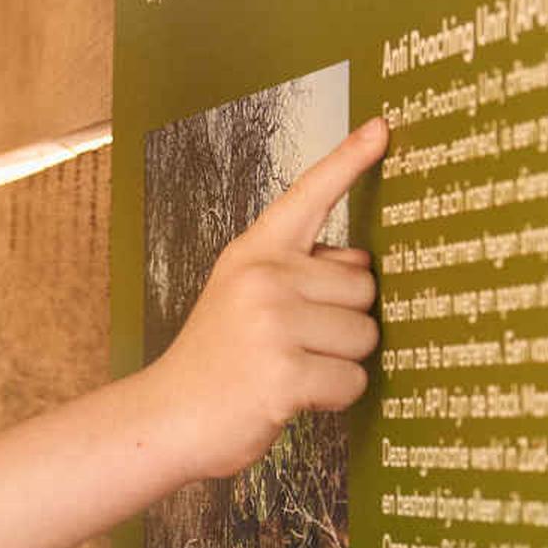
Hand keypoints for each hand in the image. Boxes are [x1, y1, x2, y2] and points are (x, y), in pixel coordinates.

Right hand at [152, 118, 386, 482]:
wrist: (164, 419)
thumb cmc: (213, 362)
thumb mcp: (242, 298)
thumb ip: (299, 273)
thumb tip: (361, 262)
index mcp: (253, 254)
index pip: (308, 196)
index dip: (349, 161)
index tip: (383, 128)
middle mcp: (264, 278)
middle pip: (364, 287)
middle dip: (346, 321)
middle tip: (295, 345)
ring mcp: (273, 323)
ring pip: (365, 336)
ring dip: (340, 362)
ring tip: (291, 371)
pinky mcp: (286, 371)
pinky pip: (352, 380)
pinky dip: (333, 398)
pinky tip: (292, 397)